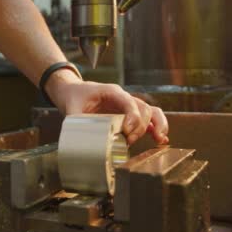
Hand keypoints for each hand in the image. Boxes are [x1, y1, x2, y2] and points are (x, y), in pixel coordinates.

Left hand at [45, 70, 168, 144]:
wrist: (72, 91)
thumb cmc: (73, 96)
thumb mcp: (71, 108)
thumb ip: (76, 122)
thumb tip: (77, 141)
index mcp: (111, 92)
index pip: (129, 102)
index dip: (132, 117)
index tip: (126, 131)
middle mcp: (123, 97)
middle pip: (142, 108)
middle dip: (140, 126)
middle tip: (129, 140)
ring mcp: (127, 105)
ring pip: (150, 111)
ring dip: (156, 125)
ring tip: (158, 139)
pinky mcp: (128, 114)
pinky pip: (148, 118)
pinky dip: (156, 127)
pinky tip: (160, 138)